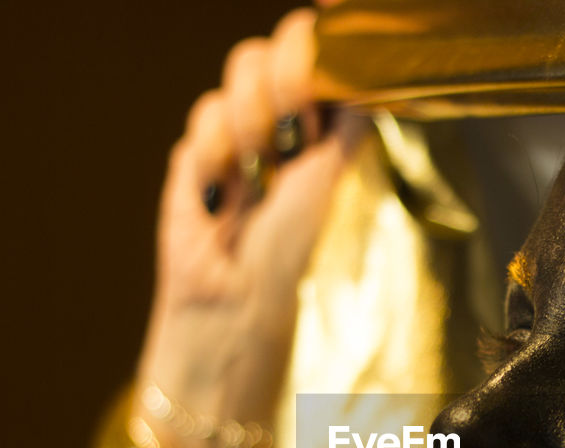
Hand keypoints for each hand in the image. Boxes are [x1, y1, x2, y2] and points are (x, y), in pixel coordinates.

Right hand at [136, 9, 363, 447]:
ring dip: (253, 120)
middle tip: (298, 134)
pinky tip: (223, 197)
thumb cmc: (297, 253)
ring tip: (260, 182)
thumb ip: (349, 114)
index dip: (324, 29)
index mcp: (331, 126)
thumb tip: (365, 60)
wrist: (236, 301)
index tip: (332, 12)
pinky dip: (217, 151)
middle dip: (288, 78)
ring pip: (240, 70)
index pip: (324, 49)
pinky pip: (203, 113)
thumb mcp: (336, 175)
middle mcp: (288, 122)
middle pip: (277, 45)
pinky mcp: (198, 154)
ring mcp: (241, 135)